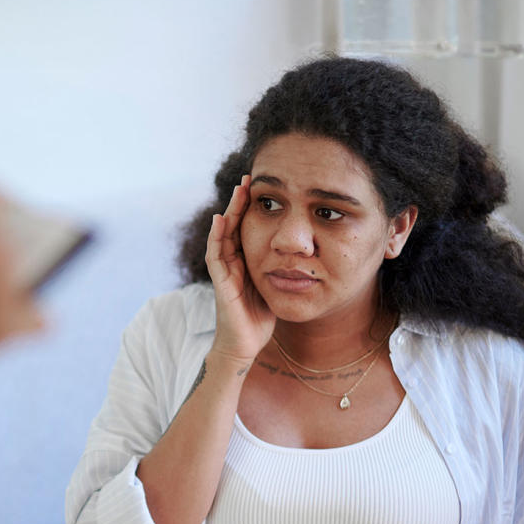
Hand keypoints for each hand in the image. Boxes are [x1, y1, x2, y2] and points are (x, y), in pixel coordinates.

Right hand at [205, 174, 274, 362]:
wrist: (245, 345)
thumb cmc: (260, 319)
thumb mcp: (276, 286)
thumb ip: (283, 269)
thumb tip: (307, 253)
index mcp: (246, 261)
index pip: (247, 227)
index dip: (252, 207)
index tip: (263, 187)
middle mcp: (232, 263)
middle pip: (234, 225)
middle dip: (240, 202)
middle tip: (248, 178)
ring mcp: (224, 272)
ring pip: (223, 234)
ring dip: (229, 211)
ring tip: (237, 191)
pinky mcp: (220, 283)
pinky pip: (215, 255)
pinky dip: (217, 236)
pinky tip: (221, 219)